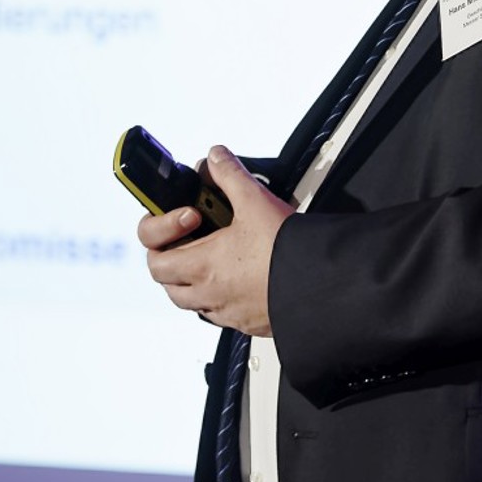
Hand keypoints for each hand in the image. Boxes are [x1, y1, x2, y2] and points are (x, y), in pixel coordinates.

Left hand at [138, 146, 293, 336]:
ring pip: (191, 302)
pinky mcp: (248, 324)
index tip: (188, 217)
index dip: (161, 233)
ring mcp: (228, 313)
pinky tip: (235, 278)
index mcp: (202, 266)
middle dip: (171, 258)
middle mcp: (210, 294)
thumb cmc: (289, 252)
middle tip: (188, 237)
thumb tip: (215, 158)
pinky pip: (219, 315)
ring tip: (209, 257)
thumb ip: (230, 175)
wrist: (325, 286)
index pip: (155, 258)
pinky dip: (218, 297)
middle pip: (167, 283)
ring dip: (191, 281)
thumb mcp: (255, 201)